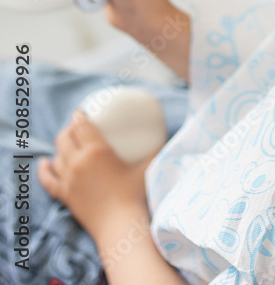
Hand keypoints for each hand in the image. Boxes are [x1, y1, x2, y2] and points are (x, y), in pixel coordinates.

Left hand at [37, 110, 151, 240]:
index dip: (79, 115)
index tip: (82, 111)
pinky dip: (44, 170)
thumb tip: (167, 138)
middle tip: (77, 126)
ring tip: (68, 142)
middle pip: (65, 138)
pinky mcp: (66, 196)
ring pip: (57, 156)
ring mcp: (69, 180)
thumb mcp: (148, 166)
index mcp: (96, 151)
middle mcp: (78, 162)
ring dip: (61, 146)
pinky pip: (48, 180)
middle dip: (69, 128)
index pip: (80, 125)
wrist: (121, 226)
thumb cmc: (136, 195)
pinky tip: (45, 162)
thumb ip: (157, 150)